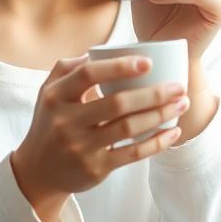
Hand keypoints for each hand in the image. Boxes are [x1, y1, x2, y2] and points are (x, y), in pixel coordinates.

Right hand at [11, 53, 189, 205]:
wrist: (38, 171)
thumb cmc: (50, 123)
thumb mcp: (48, 92)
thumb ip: (69, 68)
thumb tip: (97, 50)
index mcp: (56, 96)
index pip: (89, 75)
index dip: (120, 67)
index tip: (148, 62)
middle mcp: (66, 121)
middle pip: (117, 103)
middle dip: (154, 93)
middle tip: (179, 87)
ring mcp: (81, 147)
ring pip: (128, 128)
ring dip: (160, 115)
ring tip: (182, 104)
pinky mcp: (96, 168)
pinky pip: (132, 154)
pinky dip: (157, 143)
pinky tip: (174, 132)